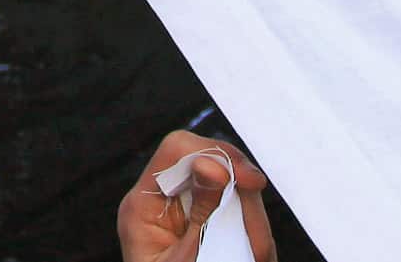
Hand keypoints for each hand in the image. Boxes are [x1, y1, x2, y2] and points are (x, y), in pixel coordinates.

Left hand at [115, 133, 275, 261]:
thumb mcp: (190, 259)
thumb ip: (204, 211)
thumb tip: (212, 162)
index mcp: (142, 206)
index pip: (177, 150)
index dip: (216, 154)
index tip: (251, 182)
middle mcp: (161, 203)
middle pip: (212, 167)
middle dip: (243, 202)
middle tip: (259, 246)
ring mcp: (186, 214)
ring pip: (232, 193)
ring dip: (253, 227)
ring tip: (257, 257)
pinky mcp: (207, 226)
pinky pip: (237, 216)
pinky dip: (252, 237)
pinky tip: (255, 256)